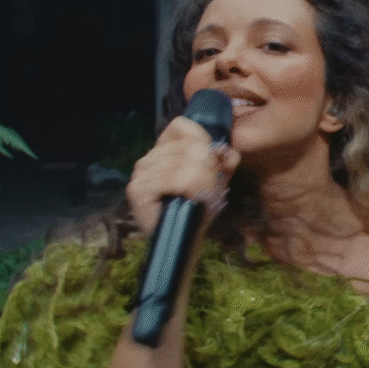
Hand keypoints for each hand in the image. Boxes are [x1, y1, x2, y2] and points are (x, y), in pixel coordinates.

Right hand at [126, 116, 240, 234]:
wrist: (183, 242)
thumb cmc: (196, 210)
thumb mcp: (216, 181)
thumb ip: (224, 163)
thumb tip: (230, 152)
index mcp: (164, 149)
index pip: (182, 126)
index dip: (204, 143)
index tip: (212, 166)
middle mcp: (149, 156)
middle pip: (190, 147)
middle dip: (209, 170)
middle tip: (209, 190)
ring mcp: (141, 172)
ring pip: (187, 163)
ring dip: (203, 184)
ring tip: (200, 198)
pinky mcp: (138, 189)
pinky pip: (176, 178)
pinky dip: (191, 190)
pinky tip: (191, 200)